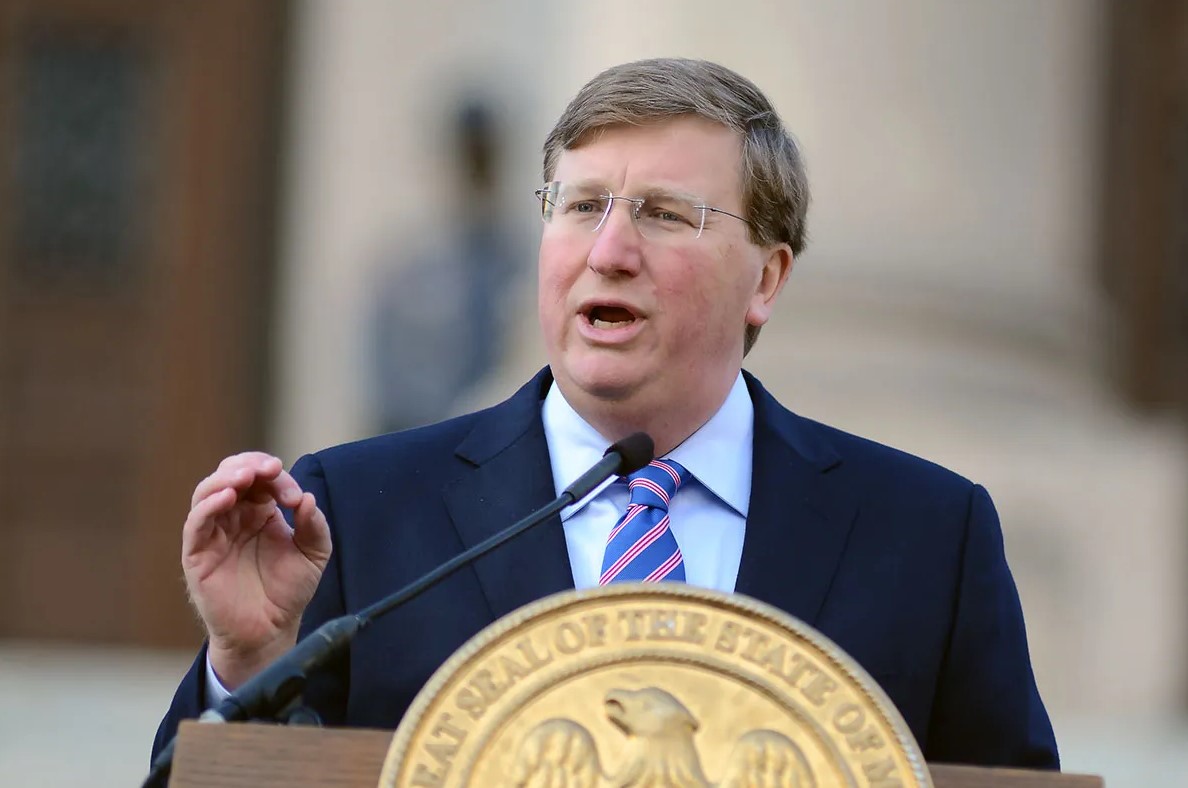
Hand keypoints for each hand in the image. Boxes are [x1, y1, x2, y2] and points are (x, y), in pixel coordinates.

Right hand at [182, 452, 331, 688]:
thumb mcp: (313, 555)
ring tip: (245, 476)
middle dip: (249, 465)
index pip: (261, 478)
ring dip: (225, 478)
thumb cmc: (287, 592)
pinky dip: (209, 504)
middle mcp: (234, 517)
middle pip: (231, 474)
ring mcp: (214, 533)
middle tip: (270, 468)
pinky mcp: (198, 553)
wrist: (269, 631)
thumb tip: (307, 499)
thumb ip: (314, 526)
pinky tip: (227, 497)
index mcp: (260, 512)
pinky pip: (196, 522)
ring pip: (208, 492)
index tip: (294, 496)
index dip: (277, 478)